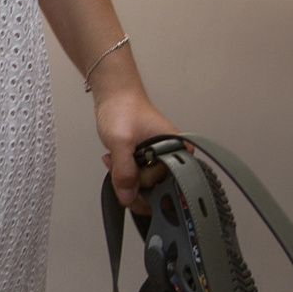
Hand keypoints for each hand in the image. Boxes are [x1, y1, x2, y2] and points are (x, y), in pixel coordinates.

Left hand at [92, 77, 177, 215]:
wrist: (114, 95)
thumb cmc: (123, 108)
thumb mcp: (120, 141)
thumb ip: (124, 170)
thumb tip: (128, 196)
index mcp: (178, 151)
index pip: (168, 189)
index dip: (145, 190)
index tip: (128, 186)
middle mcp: (174, 157)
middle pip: (156, 190)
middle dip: (131, 182)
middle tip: (117, 165)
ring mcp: (162, 158)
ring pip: (144, 184)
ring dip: (124, 177)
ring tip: (114, 158)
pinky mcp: (150, 159)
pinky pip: (138, 176)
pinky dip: (124, 172)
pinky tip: (114, 158)